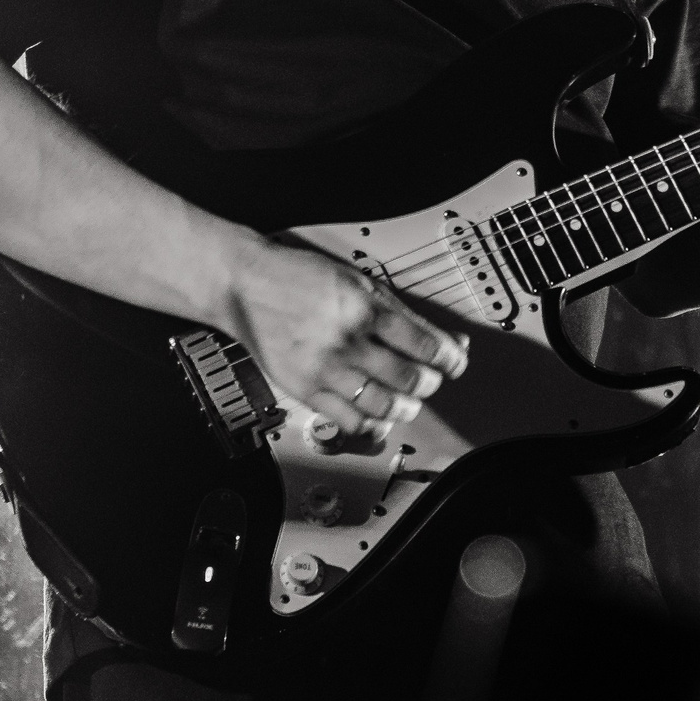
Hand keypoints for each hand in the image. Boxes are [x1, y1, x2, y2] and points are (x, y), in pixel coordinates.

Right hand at [222, 237, 467, 445]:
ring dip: (407, 407)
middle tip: (432, 379)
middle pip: (410, 378)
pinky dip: (373, 424)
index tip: (455, 362)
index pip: (426, 344)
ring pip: (385, 405)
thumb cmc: (299, 276)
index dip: (450, 359)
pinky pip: (350, 421)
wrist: (244, 284)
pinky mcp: (305, 390)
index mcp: (366, 307)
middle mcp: (348, 341)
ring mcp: (326, 369)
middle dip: (431, 382)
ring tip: (409, 400)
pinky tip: (379, 415)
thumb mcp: (357, 279)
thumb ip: (398, 311)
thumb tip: (440, 335)